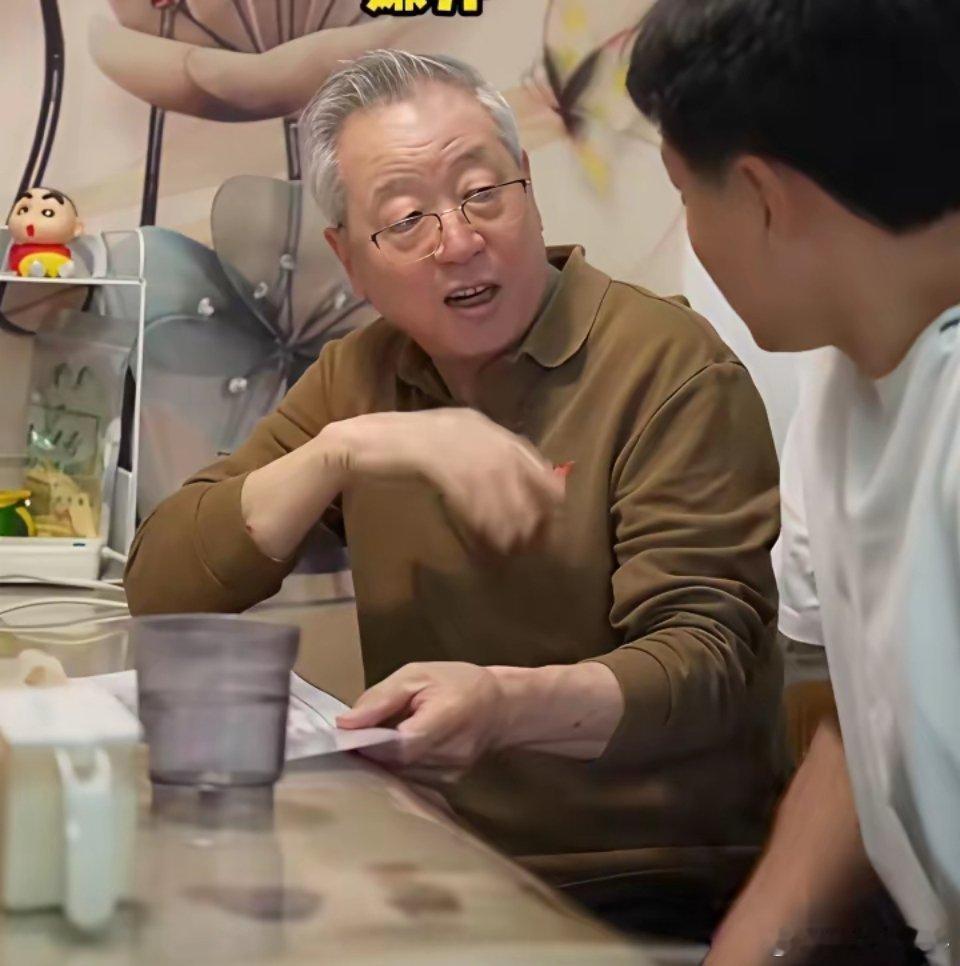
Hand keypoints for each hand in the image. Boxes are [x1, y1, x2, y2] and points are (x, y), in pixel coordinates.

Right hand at [324, 409, 565, 553]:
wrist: (353, 445)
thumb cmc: (401, 456)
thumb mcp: (447, 456)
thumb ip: (478, 468)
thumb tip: (513, 498)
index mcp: (475, 422)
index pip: (522, 451)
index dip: (541, 483)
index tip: (552, 513)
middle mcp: (467, 425)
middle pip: (513, 466)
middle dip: (529, 504)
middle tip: (535, 538)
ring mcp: (446, 436)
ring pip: (492, 479)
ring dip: (506, 515)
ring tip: (512, 545)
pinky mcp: (427, 453)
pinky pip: (463, 487)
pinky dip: (479, 514)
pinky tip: (486, 535)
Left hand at [337, 662, 503, 773]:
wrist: (500, 708)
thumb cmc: (459, 683)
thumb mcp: (418, 674)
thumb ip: (382, 698)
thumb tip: (345, 723)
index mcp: (446, 718)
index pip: (399, 743)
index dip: (368, 742)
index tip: (346, 735)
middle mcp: (449, 754)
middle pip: (394, 763)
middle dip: (368, 751)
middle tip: (354, 736)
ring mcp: (448, 775)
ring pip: (397, 775)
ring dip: (380, 760)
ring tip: (375, 740)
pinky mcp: (445, 785)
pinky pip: (408, 780)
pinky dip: (394, 767)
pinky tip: (392, 751)